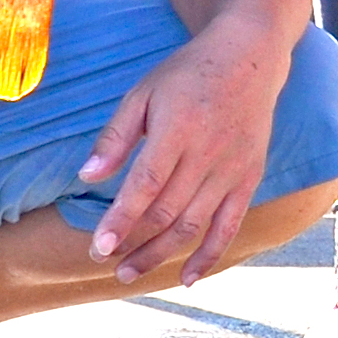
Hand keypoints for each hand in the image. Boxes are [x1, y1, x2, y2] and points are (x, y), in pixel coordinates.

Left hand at [79, 31, 283, 285]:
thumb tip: (87, 177)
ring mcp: (232, 169)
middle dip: (133, 244)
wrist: (250, 58)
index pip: (146, 186)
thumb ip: (116, 137)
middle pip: (168, 213)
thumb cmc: (188, 74)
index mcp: (178, 129)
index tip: (98, 248)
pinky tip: (188, 278)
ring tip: (129, 273)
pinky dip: (209, 255)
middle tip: (104, 262)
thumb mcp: (143, 93)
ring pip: (194, 225)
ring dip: (161, 255)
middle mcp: (208, 154)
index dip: (121, 220)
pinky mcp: (249, 178)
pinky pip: (230, 225)